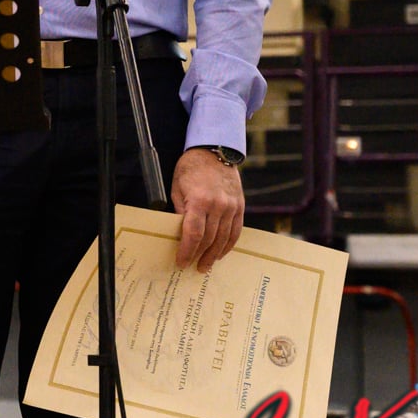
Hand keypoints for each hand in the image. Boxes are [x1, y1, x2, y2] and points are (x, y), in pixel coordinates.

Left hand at [171, 149, 244, 272]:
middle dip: (199, 256)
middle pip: (209, 239)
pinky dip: (228, 245)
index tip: (181, 262)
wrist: (214, 150)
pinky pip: (236, 231)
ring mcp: (231, 206)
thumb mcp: (177, 187)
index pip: (193, 234)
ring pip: (224, 238)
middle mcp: (218, 205)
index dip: (187, 251)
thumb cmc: (191, 168)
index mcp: (199, 200)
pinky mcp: (240, 206)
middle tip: (192, 267)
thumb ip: (180, 211)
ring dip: (214, 255)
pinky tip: (221, 253)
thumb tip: (179, 234)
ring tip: (206, 265)